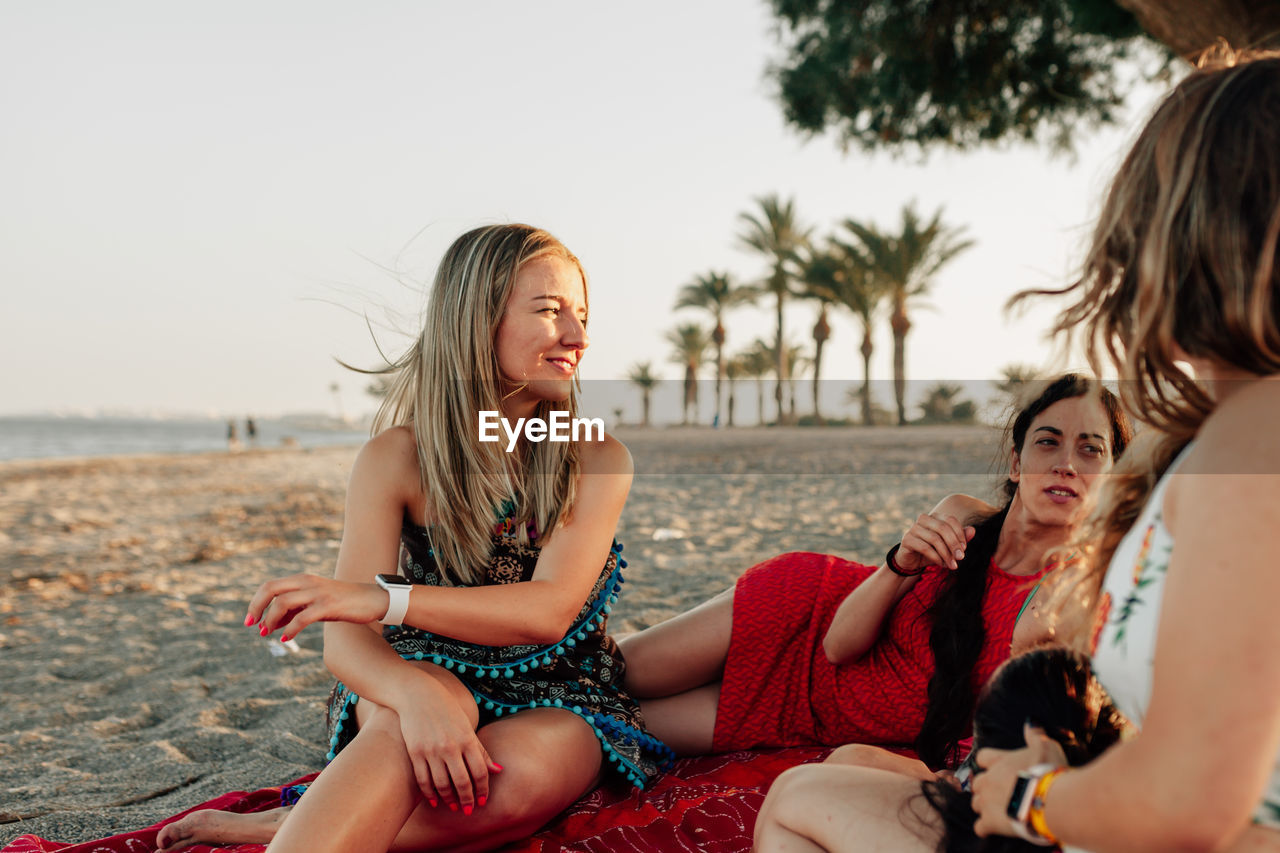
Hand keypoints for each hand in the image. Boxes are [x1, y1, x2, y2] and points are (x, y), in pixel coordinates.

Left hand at [245, 573, 386, 640]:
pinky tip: (286, 638)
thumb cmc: (344, 603)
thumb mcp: (316, 603)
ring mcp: (318, 593)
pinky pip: (302, 617)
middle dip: (257, 607)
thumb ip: (295, 610)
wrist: (374, 599)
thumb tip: (270, 624)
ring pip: (283, 603)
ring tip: (267, 633)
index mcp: (303, 579)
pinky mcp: (328, 605)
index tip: (250, 620)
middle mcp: (308, 582)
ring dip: (271, 620)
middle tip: (250, 625)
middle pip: (271, 589)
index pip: (270, 585)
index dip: (256, 602)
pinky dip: (290, 629)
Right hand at [395, 678, 503, 812]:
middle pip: (463, 781)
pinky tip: (434, 801)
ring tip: (453, 806)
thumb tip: (498, 770)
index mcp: (467, 739)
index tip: (483, 801)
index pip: (480, 771)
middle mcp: (451, 746)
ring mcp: (432, 750)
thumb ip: (480, 750)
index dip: (483, 789)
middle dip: (467, 799)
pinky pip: (423, 780)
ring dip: (449, 799)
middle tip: (469, 810)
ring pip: (443, 784)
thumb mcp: (466, 727)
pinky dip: (429, 793)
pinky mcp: (415, 752)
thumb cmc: (446, 710)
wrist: (417, 694)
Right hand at [897, 513, 976, 571]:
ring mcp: (914, 528)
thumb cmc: (932, 551)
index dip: (960, 534)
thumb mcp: (948, 546)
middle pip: (943, 528)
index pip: (951, 520)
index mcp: (935, 516)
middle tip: (961, 558)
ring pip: (935, 539)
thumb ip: (960, 538)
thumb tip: (973, 530)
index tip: (964, 549)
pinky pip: (925, 547)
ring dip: (946, 554)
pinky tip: (942, 564)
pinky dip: (936, 557)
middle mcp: (923, 519)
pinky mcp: (907, 539)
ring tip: (952, 565)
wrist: (912, 561)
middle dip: (954, 544)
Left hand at [971, 724, 1067, 838]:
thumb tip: (1030, 722)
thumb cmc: (1049, 771)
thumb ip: (1035, 735)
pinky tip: (993, 829)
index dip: (988, 764)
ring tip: (1001, 811)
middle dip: (986, 788)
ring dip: (985, 807)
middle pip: (976, 783)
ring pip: (976, 804)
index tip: (997, 769)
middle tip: (1001, 793)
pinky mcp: (990, 822)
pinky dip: (985, 828)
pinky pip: (980, 827)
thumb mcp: (1046, 747)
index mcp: (998, 761)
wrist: (1050, 800)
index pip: (982, 758)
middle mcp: (988, 779)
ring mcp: (987, 801)